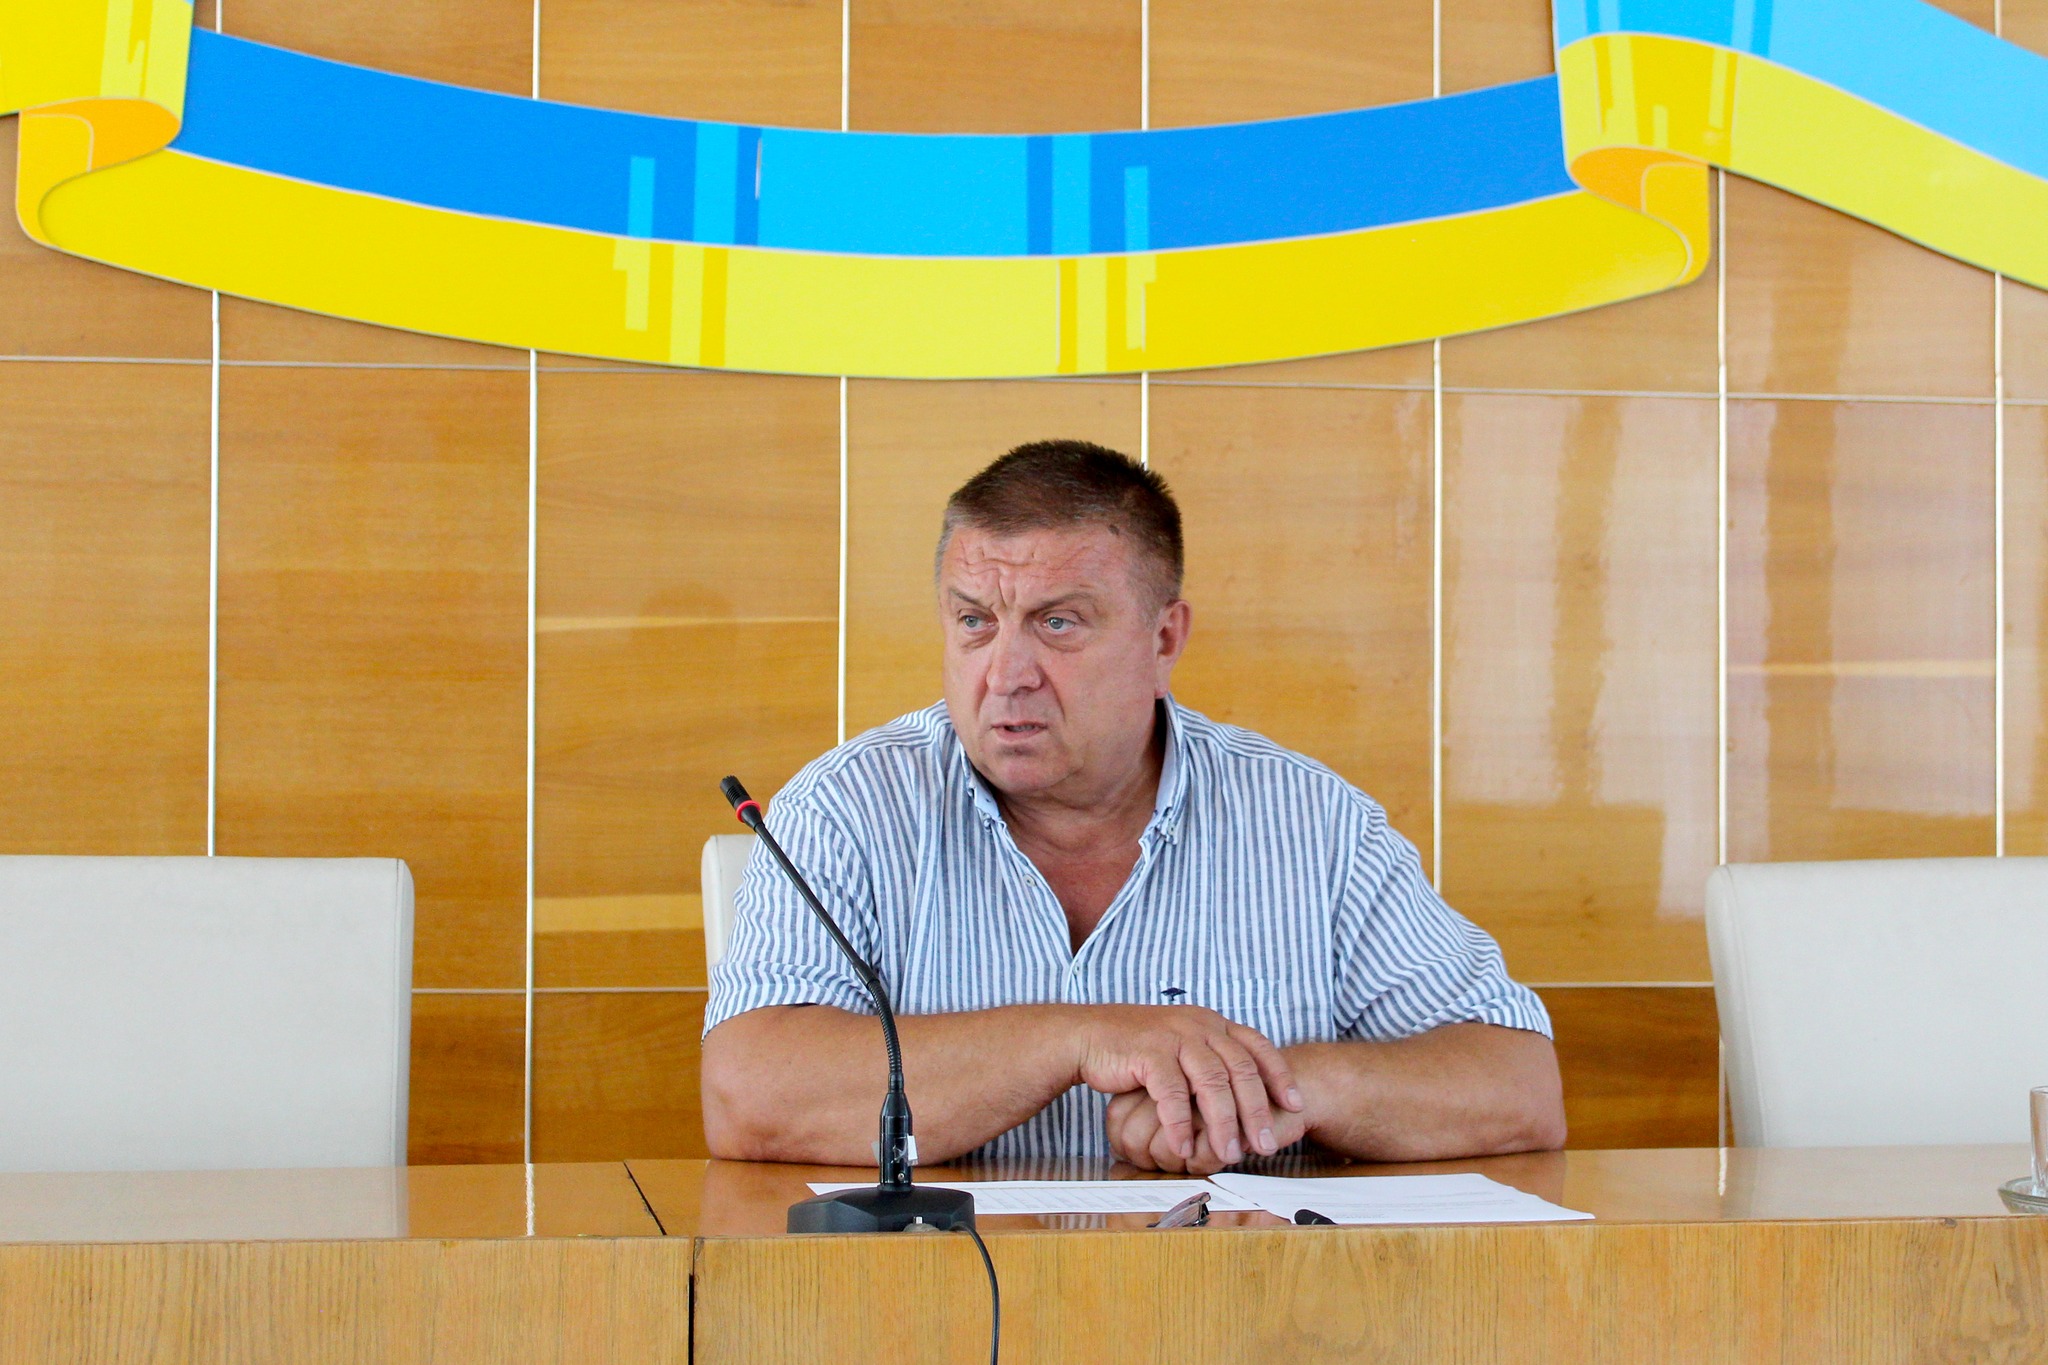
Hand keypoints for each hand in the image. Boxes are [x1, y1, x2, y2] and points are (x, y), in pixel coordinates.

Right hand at [1074, 1005, 1302, 1165]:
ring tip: (1229, 1155)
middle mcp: (1198, 1025)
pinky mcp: (1149, 1052)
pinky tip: (1184, 1148)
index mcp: (1210, 1022)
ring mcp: (1174, 1036)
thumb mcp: (1181, 1043)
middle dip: (1256, 1110)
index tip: (1295, 1104)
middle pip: (1240, 1069)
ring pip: (1211, 1083)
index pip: (1257, 1045)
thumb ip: (1210, 1058)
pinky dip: (1181, 1124)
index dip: (1279, 1075)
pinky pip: (1172, 1094)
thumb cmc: (1136, 1047)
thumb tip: (1241, 1093)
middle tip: (1266, 1144)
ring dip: (1222, 1123)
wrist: (1087, 1035)